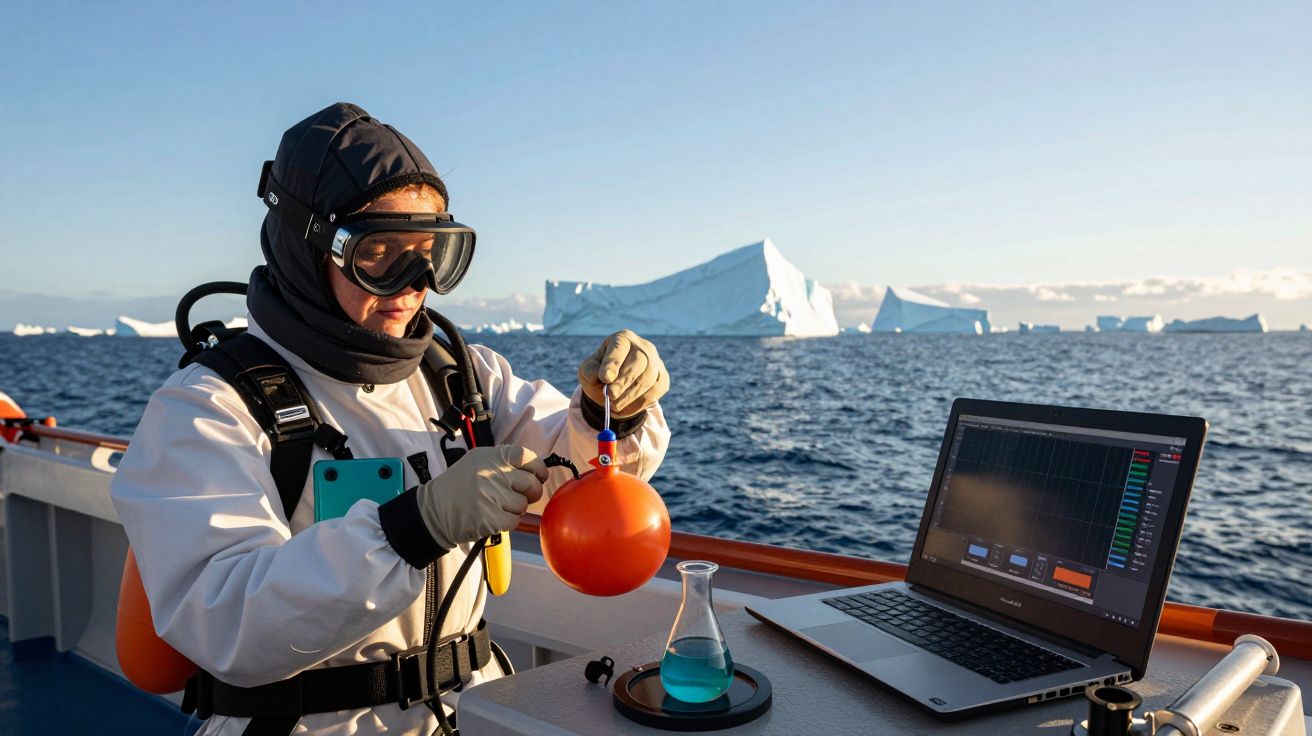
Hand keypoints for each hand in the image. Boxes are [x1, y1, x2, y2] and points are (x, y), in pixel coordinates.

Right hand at [416, 445, 547, 549]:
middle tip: (519, 496)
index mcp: (491, 456)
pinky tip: (493, 517)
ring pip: (523, 504)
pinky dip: (507, 521)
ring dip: (514, 508)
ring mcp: (492, 495)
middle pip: (531, 483)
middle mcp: (492, 473)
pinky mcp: (490, 517)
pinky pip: (514, 520)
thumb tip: (534, 470)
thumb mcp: (478, 461)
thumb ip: (504, 462)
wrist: (434, 510)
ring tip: (496, 506)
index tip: (539, 476)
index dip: (538, 468)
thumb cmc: (458, 486)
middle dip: (530, 493)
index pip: (526, 456)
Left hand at [578, 329, 669, 417]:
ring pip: (649, 377)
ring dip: (631, 394)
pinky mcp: (662, 377)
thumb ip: (590, 371)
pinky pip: (656, 389)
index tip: (604, 378)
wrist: (616, 386)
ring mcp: (655, 361)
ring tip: (615, 405)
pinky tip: (627, 408)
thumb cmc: (600, 373)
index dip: (613, 362)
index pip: (620, 347)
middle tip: (610, 395)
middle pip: (639, 361)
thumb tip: (599, 376)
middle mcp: (642, 346)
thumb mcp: (588, 371)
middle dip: (624, 381)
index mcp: (622, 339)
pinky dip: (640, 402)